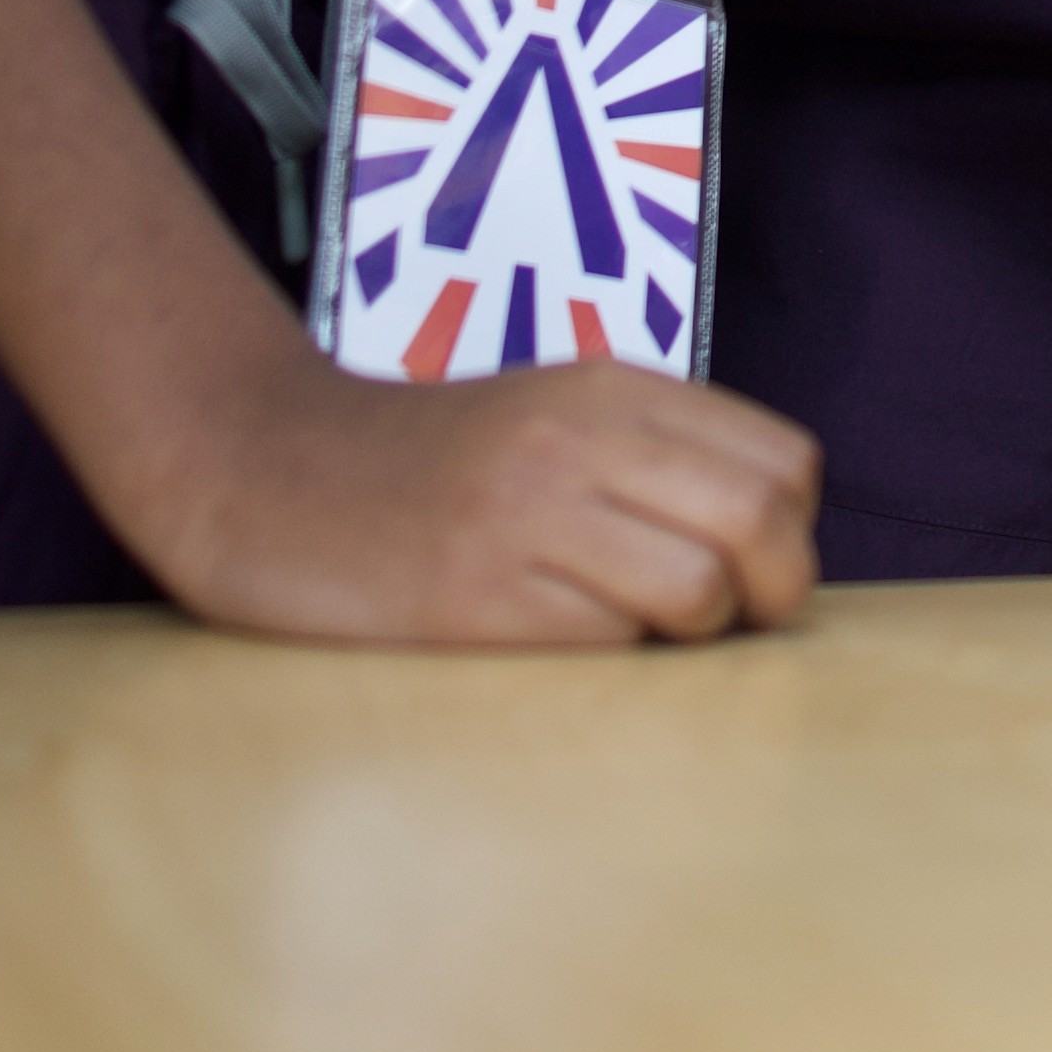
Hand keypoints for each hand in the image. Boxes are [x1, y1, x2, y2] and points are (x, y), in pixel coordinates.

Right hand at [132, 350, 823, 648]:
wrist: (260, 468)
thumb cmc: (420, 465)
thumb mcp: (549, 418)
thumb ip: (650, 458)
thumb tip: (769, 547)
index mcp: (613, 390)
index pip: (783, 462)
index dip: (791, 533)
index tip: (751, 570)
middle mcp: (580, 439)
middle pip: (762, 524)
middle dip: (770, 595)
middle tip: (722, 627)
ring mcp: (524, 515)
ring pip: (696, 589)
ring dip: (684, 636)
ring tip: (627, 633)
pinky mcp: (470, 596)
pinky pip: (600, 644)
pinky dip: (600, 660)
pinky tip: (547, 644)